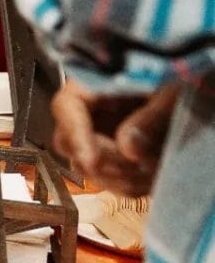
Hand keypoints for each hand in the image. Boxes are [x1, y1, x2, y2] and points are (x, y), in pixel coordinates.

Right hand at [49, 79, 179, 195]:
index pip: (66, 107)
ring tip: (156, 169)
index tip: (92, 161)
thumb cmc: (179, 77)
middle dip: (106, 162)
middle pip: (71, 144)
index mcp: (93, 83)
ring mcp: (98, 135)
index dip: (75, 135)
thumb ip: (151, 116)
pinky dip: (132, 185)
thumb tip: (128, 150)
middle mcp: (87, 111)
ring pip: (89, 169)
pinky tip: (154, 177)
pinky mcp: (113, 156)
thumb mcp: (170, 90)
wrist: (196, 90)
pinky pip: (110, 180)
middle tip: (143, 165)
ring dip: (122, 177)